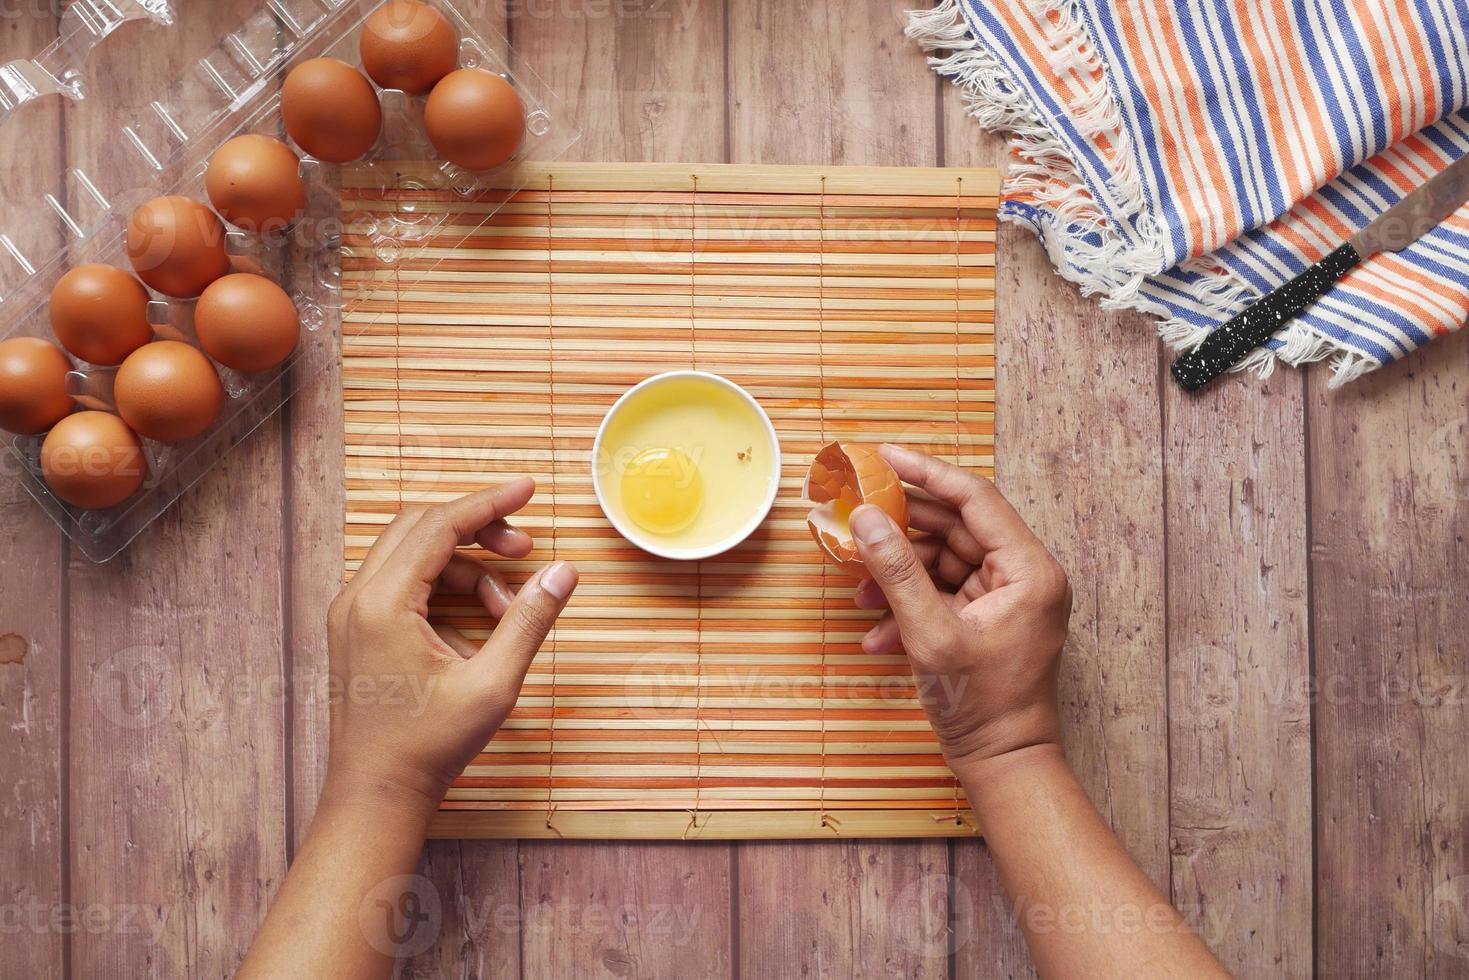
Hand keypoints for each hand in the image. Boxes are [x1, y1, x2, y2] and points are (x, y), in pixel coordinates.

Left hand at [324, 477, 577, 812]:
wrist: (376, 795)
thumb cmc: (428, 747)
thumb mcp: (493, 684)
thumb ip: (529, 622)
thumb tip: (564, 573)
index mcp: (383, 604)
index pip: (440, 525)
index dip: (489, 502)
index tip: (527, 487)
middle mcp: (358, 599)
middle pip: (421, 528)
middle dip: (479, 529)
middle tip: (527, 549)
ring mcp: (352, 614)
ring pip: (414, 554)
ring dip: (466, 566)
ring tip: (507, 609)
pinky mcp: (358, 631)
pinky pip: (404, 583)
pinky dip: (445, 589)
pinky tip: (478, 629)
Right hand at [848, 445, 1070, 767]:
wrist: (1003, 764)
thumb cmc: (982, 705)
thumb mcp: (930, 635)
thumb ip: (896, 571)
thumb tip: (866, 519)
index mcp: (1029, 569)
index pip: (974, 498)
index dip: (926, 472)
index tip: (883, 455)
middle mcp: (1024, 575)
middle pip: (955, 526)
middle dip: (901, 526)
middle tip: (856, 510)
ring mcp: (1006, 598)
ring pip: (942, 560)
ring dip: (897, 573)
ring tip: (857, 586)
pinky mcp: (987, 619)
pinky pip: (942, 593)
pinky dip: (907, 605)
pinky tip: (875, 632)